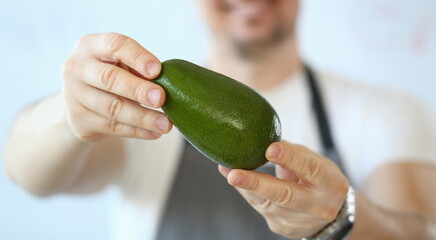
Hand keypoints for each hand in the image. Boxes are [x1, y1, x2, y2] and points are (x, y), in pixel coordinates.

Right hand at [62, 32, 171, 140]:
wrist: (80, 101)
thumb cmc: (111, 74)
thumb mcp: (121, 63)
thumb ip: (139, 68)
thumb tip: (167, 81)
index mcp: (90, 46)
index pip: (114, 45)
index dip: (137, 57)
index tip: (158, 70)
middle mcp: (77, 68)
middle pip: (108, 78)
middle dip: (138, 89)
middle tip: (161, 98)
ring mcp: (74, 95)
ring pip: (112, 108)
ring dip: (143, 117)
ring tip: (165, 124)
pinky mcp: (79, 120)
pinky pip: (113, 127)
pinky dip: (137, 131)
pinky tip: (155, 133)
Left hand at [218, 140, 348, 238]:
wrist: (332, 217)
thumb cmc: (318, 179)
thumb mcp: (315, 162)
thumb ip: (293, 152)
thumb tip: (264, 138)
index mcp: (331, 183)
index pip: (310, 169)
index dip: (291, 158)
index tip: (269, 149)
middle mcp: (317, 206)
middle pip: (285, 195)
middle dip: (257, 184)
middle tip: (234, 174)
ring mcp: (299, 221)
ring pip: (267, 203)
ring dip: (245, 186)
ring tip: (227, 171)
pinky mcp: (283, 228)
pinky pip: (261, 207)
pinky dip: (247, 192)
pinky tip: (234, 179)